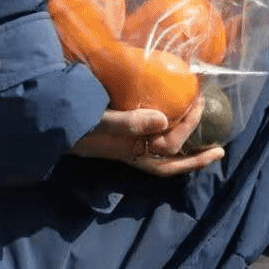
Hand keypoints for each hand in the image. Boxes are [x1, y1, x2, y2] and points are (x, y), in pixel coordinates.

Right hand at [70, 98, 223, 176]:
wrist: (48, 123)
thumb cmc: (75, 122)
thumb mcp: (101, 121)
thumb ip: (129, 121)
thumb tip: (164, 120)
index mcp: (130, 150)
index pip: (169, 145)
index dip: (187, 128)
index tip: (198, 104)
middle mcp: (131, 153)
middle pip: (170, 163)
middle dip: (196, 159)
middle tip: (219, 149)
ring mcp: (125, 149)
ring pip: (162, 158)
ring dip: (184, 154)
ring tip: (206, 148)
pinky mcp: (118, 140)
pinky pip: (149, 146)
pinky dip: (164, 141)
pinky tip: (171, 129)